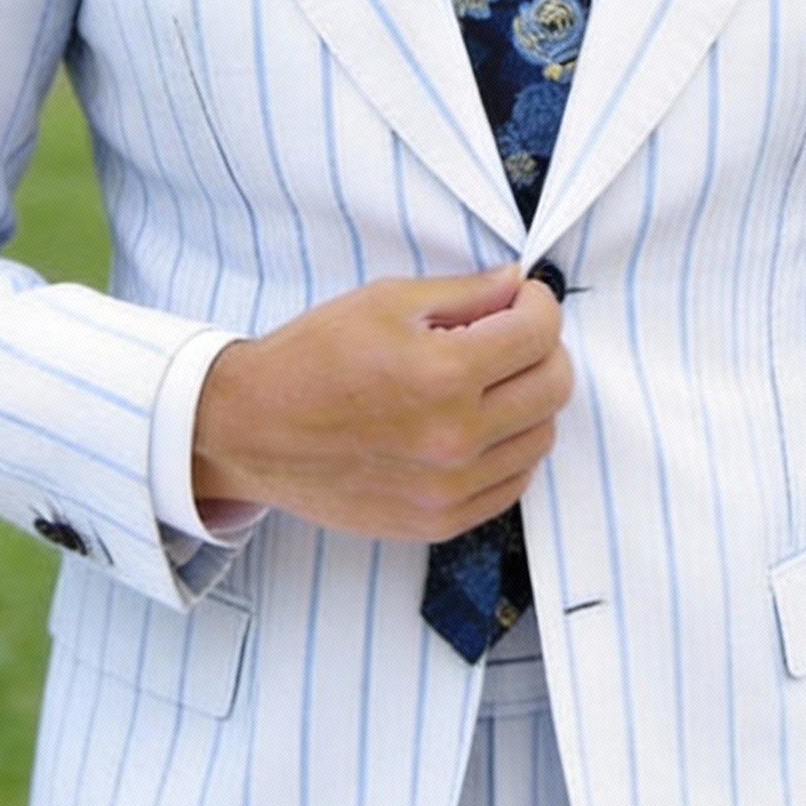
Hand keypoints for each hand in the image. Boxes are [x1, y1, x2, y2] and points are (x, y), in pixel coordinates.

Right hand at [191, 264, 571, 540]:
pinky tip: (478, 425)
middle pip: (554, 386)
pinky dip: (510, 449)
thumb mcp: (384, 302)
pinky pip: (513, 483)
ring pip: (541, 437)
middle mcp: (455, 437)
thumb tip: (515, 283)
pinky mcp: (439, 521)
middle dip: (544, 348)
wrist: (251, 430)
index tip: (523, 297)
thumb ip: (463, 293)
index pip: (540, 333)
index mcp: (443, 373)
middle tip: (513, 334)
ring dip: (530, 400)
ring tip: (491, 381)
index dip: (539, 302)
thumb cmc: (310, 360)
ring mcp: (449, 487)